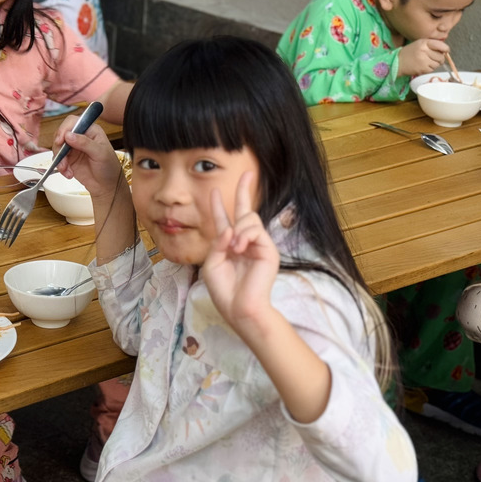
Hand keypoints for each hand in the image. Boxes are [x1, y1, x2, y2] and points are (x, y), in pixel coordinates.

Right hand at [58, 121, 122, 199]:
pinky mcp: (69, 159)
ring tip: (66, 169)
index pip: (73, 122)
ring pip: (57, 147)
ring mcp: (73, 148)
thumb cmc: (109, 167)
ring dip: (60, 159)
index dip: (64, 129)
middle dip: (59, 147)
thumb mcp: (100, 153)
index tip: (60, 140)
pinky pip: (58, 159)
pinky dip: (61, 167)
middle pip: (61, 134)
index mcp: (90, 130)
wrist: (107, 186)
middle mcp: (80, 136)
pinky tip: (69, 173)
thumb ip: (85, 143)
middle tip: (61, 158)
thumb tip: (68, 135)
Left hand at [201, 172, 280, 334]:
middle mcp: (244, 242)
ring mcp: (258, 245)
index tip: (213, 191)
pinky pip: (255, 230)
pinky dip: (244, 235)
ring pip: (249, 219)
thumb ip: (218, 243)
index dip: (218, 206)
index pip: (224, 221)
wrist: (239, 308)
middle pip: (245, 211)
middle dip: (244, 191)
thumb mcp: (212, 263)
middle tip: (247, 172)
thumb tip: (231, 229)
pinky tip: (239, 247)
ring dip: (238, 229)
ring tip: (234, 247)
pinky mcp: (268, 249)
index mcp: (229, 246)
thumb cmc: (224, 290)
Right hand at [398, 38, 448, 76]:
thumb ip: (431, 45)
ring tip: (427, 62)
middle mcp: (424, 50)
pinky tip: (424, 66)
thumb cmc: (409, 52)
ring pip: (438, 64)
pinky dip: (430, 68)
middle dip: (440, 58)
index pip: (440, 45)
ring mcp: (424, 60)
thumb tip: (445, 50)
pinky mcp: (423, 69)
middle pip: (441, 56)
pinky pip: (433, 69)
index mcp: (424, 43)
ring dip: (435, 64)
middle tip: (434, 58)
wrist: (397, 62)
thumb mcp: (419, 44)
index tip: (446, 51)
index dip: (445, 49)